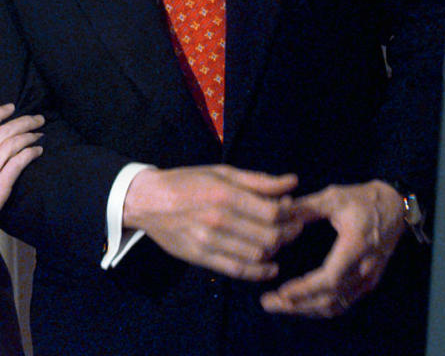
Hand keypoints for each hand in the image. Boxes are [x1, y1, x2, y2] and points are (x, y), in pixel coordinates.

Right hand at [123, 165, 303, 280]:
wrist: (148, 201)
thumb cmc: (186, 182)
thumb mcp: (220, 172)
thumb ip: (257, 180)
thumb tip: (292, 182)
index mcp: (224, 194)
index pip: (272, 213)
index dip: (291, 215)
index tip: (296, 212)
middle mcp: (218, 220)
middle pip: (270, 237)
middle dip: (289, 234)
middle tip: (294, 228)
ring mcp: (210, 242)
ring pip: (258, 255)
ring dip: (275, 251)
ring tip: (278, 242)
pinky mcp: (202, 258)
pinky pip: (239, 271)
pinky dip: (260, 272)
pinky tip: (269, 265)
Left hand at [260, 180, 404, 317]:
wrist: (395, 207)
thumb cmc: (362, 200)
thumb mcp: (333, 197)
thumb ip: (305, 207)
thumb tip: (277, 211)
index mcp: (356, 247)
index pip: (330, 278)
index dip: (306, 289)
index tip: (282, 292)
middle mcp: (365, 269)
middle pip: (330, 299)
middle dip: (298, 304)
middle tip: (268, 302)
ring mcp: (368, 279)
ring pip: (336, 305)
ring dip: (307, 309)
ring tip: (278, 306)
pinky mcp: (368, 282)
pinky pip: (343, 302)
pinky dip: (321, 307)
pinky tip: (301, 305)